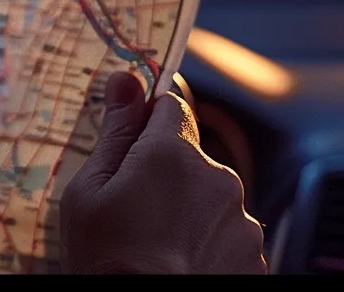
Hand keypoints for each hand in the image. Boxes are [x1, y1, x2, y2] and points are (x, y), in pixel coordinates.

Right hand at [60, 71, 267, 273]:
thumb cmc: (105, 258)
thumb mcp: (88, 192)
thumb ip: (113, 132)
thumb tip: (125, 80)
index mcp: (171, 153)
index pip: (169, 105)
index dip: (147, 121)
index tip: (131, 141)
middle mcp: (216, 177)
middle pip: (189, 157)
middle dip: (165, 176)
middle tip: (132, 212)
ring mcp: (241, 219)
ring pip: (210, 199)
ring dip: (189, 213)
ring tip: (156, 247)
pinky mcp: (255, 254)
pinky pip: (228, 235)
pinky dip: (207, 244)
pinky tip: (179, 263)